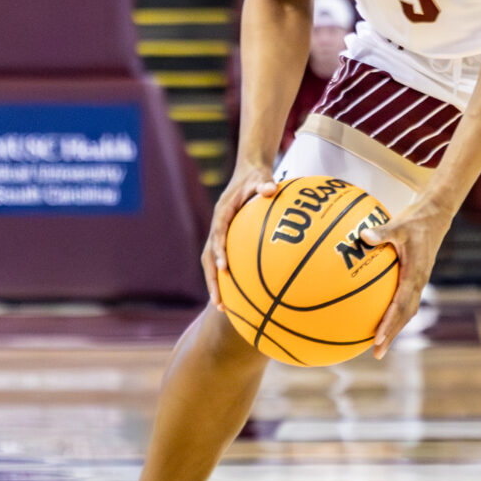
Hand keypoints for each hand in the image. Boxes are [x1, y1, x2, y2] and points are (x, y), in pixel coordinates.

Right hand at [202, 163, 278, 304]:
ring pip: (212, 263)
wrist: (248, 172)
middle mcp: (217, 226)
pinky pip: (223, 261)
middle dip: (212, 280)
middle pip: (209, 257)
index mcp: (222, 212)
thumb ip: (265, 184)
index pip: (217, 234)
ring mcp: (220, 234)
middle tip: (218, 302)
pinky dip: (226, 278)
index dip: (219, 251)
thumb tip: (271, 190)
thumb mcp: (261, 176)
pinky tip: (238, 295)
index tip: (224, 268)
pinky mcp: (226, 239)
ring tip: (223, 307)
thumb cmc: (256, 176)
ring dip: (215, 284)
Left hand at [356, 202, 451, 358]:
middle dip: (391, 335)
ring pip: (406, 313)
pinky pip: (403, 303)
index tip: (377, 338)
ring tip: (377, 346)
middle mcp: (418, 283)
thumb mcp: (399, 225)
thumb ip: (382, 232)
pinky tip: (377, 320)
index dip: (389, 323)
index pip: (401, 305)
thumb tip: (362, 236)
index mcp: (415, 275)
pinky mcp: (414, 281)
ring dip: (393, 330)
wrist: (434, 219)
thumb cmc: (415, 222)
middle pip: (405, 316)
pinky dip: (392, 316)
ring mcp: (417, 283)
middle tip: (376, 352)